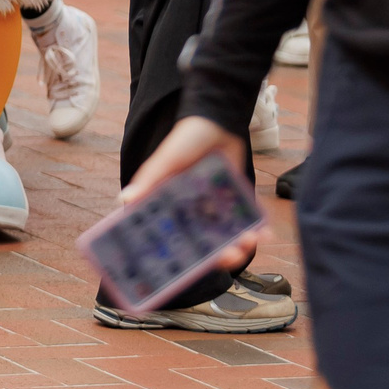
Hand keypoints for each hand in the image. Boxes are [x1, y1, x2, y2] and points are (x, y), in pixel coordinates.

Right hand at [120, 116, 261, 272]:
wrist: (218, 119)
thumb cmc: (185, 138)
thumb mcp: (167, 159)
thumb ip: (150, 180)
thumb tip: (124, 201)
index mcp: (170, 204)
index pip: (174, 238)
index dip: (183, 257)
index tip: (194, 269)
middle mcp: (190, 209)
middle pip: (204, 243)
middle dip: (220, 254)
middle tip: (234, 255)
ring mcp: (213, 205)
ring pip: (226, 234)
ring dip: (240, 242)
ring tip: (252, 240)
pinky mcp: (232, 198)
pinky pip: (243, 219)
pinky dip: (254, 228)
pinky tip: (264, 233)